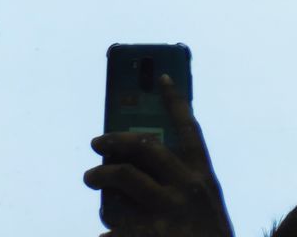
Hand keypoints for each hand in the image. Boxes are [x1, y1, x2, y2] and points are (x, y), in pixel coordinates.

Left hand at [83, 74, 235, 236]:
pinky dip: (108, 228)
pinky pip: (114, 221)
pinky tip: (106, 235)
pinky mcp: (147, 235)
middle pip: (143, 147)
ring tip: (91, 179)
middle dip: (115, 140)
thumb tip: (132, 159)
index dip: (176, 100)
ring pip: (122, 176)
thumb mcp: (205, 213)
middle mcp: (187, 190)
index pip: (189, 130)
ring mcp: (168, 213)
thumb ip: (179, 184)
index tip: (161, 75)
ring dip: (100, 175)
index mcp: (204, 181)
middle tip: (97, 144)